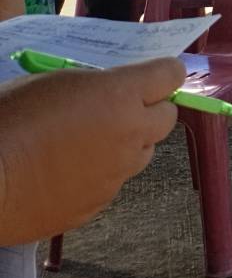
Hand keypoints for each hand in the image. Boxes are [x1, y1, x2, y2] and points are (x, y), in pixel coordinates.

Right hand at [0, 57, 182, 244]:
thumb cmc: (8, 121)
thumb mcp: (52, 83)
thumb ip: (93, 86)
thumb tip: (109, 92)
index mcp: (120, 96)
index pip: (170, 75)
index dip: (163, 73)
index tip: (153, 75)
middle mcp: (130, 135)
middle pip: (166, 118)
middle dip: (150, 111)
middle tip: (120, 109)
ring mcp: (116, 174)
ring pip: (141, 154)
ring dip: (126, 145)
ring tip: (85, 143)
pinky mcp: (98, 204)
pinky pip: (111, 183)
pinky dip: (99, 175)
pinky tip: (65, 172)